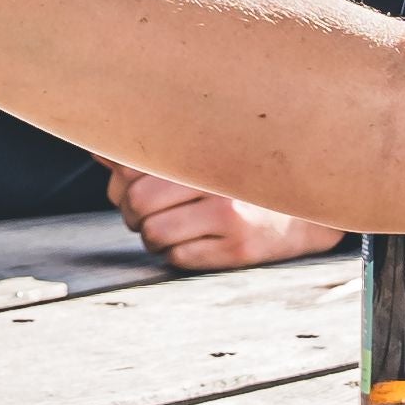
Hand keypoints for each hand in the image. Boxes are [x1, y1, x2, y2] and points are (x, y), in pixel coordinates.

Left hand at [105, 165, 346, 272]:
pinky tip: (190, 241)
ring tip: (168, 227)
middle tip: (144, 211)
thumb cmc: (240, 179)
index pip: (134, 164)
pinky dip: (174, 253)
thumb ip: (152, 151)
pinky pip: (178, 258)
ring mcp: (230, 216)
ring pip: (153, 234)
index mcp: (204, 147)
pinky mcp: (238, 249)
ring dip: (151, 236)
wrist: (304, 207)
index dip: (120, 180)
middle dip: (131, 212)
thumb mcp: (201, 155)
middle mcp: (217, 178)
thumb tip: (101, 149)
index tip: (128, 182)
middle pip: (137, 202)